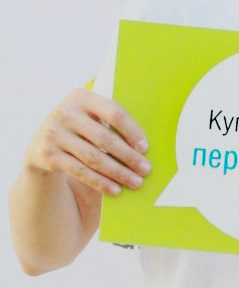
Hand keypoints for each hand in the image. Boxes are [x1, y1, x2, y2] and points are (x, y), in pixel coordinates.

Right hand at [25, 89, 149, 196]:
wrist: (42, 142)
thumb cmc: (80, 129)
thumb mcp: (91, 117)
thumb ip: (111, 124)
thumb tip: (143, 149)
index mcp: (82, 97)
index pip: (114, 112)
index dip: (132, 131)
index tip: (145, 148)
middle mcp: (65, 112)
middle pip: (105, 138)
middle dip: (129, 157)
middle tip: (146, 170)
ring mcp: (54, 133)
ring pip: (94, 158)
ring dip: (118, 173)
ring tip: (136, 183)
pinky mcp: (48, 154)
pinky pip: (80, 171)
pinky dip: (100, 182)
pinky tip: (116, 190)